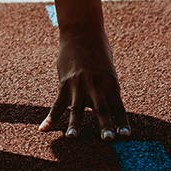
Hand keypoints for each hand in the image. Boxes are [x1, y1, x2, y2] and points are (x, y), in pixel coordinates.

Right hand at [39, 24, 129, 138]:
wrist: (82, 30)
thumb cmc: (99, 50)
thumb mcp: (108, 70)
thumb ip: (106, 91)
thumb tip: (105, 111)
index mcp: (111, 83)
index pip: (118, 108)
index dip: (122, 123)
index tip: (126, 136)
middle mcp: (96, 85)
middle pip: (102, 110)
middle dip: (105, 126)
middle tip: (108, 140)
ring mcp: (79, 84)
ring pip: (77, 108)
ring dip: (74, 124)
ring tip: (72, 137)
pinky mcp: (65, 82)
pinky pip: (58, 104)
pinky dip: (51, 117)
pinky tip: (44, 128)